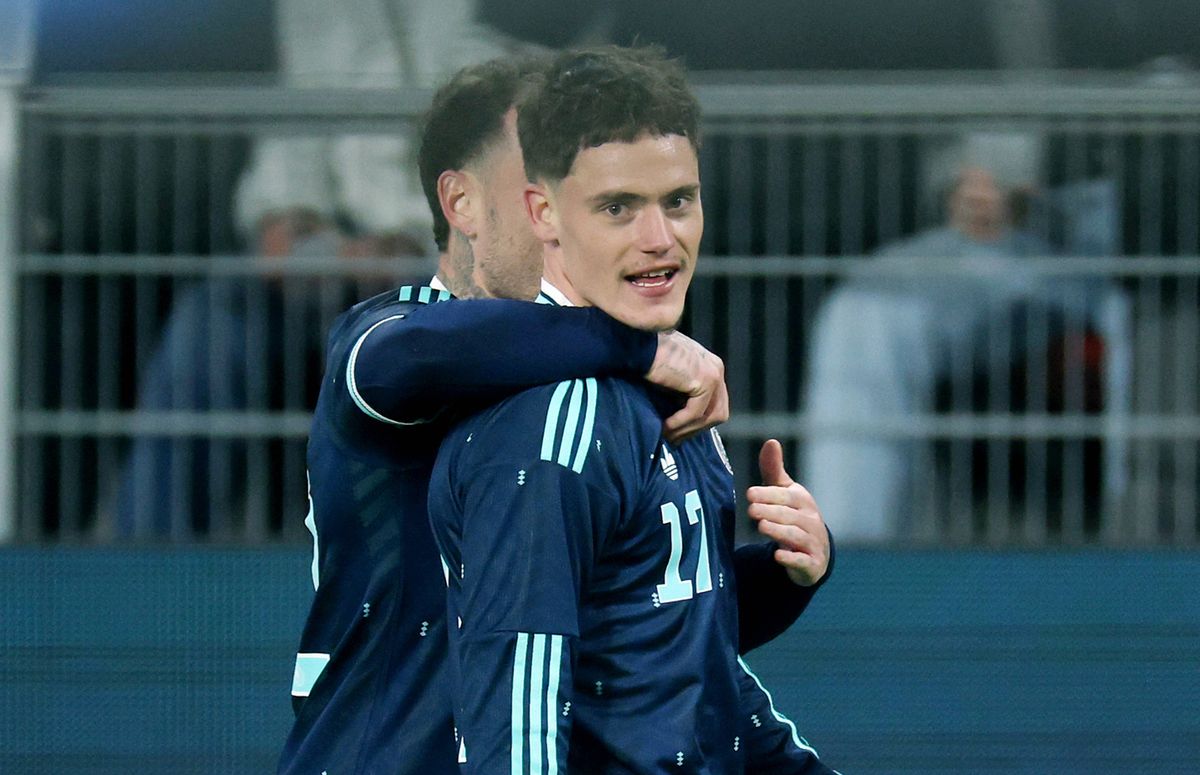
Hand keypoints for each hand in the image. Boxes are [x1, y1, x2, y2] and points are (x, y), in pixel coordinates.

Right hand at [644, 330, 729, 443]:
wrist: (638, 343)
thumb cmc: (647, 357)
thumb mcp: (671, 374)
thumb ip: (682, 390)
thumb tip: (682, 420)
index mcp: (710, 365)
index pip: (715, 403)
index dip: (698, 423)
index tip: (678, 434)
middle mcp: (716, 368)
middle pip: (718, 412)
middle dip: (695, 430)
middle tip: (673, 440)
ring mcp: (713, 373)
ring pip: (709, 416)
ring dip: (687, 430)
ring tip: (667, 435)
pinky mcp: (705, 380)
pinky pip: (695, 413)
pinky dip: (680, 424)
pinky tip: (664, 427)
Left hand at [746, 439, 828, 586]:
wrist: (815, 552)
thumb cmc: (794, 515)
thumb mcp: (785, 492)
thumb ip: (774, 471)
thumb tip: (771, 441)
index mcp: (802, 501)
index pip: (786, 496)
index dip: (768, 494)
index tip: (749, 493)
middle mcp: (810, 521)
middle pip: (789, 516)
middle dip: (771, 512)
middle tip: (751, 510)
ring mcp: (812, 543)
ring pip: (795, 536)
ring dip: (779, 531)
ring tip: (761, 526)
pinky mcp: (810, 564)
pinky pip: (802, 561)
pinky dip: (791, 558)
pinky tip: (778, 555)